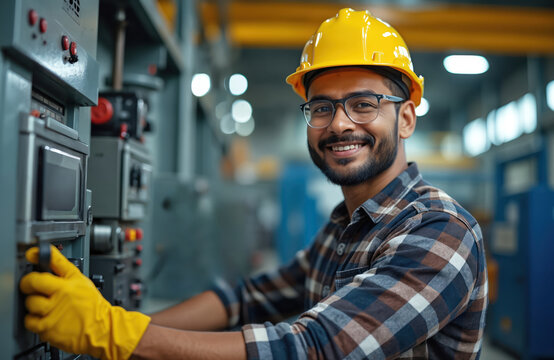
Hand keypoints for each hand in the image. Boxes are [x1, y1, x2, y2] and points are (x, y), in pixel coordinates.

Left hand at [20, 245, 150, 359]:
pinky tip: (45, 317)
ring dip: (33, 304)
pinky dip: (35, 320)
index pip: (51, 263)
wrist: (100, 329)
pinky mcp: (47, 329)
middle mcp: (60, 297)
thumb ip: (62, 268)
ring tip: (43, 305)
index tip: (31, 254)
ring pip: (29, 303)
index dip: (37, 255)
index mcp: (69, 284)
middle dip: (29, 283)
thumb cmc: (92, 306)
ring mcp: (52, 314)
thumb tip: (47, 256)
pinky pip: (29, 322)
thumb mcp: (81, 281)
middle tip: (32, 285)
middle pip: (32, 283)